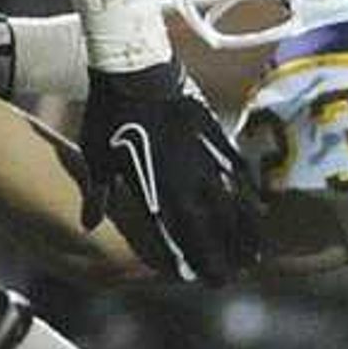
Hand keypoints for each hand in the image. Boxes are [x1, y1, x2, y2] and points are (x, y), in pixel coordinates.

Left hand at [80, 58, 262, 280]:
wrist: (133, 67)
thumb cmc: (109, 112)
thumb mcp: (96, 155)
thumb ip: (100, 192)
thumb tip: (89, 226)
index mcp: (150, 185)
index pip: (172, 233)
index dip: (186, 260)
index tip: (198, 281)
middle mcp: (181, 177)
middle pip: (207, 226)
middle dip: (219, 256)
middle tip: (231, 279)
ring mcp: (201, 155)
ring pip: (229, 203)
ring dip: (241, 232)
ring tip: (253, 256)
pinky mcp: (213, 134)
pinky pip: (236, 168)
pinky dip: (247, 191)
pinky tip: (258, 207)